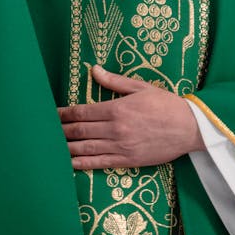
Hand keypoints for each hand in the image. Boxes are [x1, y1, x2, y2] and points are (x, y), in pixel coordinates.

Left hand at [58, 65, 203, 169]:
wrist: (189, 127)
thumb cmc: (166, 104)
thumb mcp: (140, 87)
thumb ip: (114, 81)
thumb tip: (93, 70)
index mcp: (118, 109)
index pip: (83, 112)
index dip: (65, 114)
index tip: (52, 114)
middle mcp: (116, 129)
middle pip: (81, 131)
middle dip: (62, 131)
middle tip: (45, 131)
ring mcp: (121, 147)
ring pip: (87, 148)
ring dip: (68, 148)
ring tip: (51, 147)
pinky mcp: (128, 160)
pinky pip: (101, 163)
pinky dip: (83, 164)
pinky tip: (71, 163)